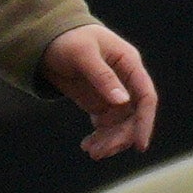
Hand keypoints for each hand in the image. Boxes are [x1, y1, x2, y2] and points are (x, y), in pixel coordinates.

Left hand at [40, 22, 162, 158]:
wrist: (47, 40)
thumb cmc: (69, 40)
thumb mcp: (83, 55)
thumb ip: (103, 77)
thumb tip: (123, 102)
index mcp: (129, 64)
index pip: (146, 96)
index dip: (145, 121)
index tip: (139, 145)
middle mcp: (126, 81)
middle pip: (133, 116)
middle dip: (120, 136)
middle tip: (99, 153)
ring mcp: (113, 93)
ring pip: (120, 124)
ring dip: (109, 140)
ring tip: (90, 151)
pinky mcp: (99, 102)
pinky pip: (105, 125)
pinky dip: (99, 137)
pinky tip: (87, 145)